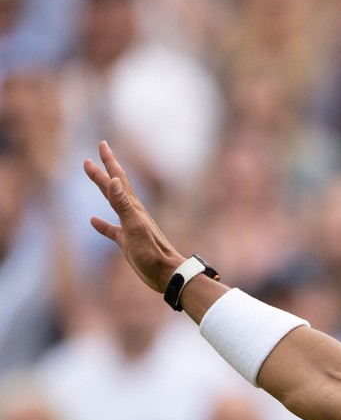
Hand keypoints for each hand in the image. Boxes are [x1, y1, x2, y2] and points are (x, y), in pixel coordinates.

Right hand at [83, 141, 183, 291]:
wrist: (167, 274)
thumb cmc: (152, 253)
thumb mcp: (134, 227)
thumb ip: (123, 204)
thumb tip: (113, 180)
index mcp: (133, 208)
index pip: (118, 179)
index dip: (109, 162)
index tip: (102, 144)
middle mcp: (133, 213)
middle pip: (117, 186)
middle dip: (106, 168)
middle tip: (98, 151)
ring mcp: (130, 227)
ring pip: (114, 203)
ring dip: (104, 189)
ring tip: (97, 178)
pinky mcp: (128, 242)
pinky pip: (111, 229)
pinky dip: (101, 224)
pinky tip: (93, 220)